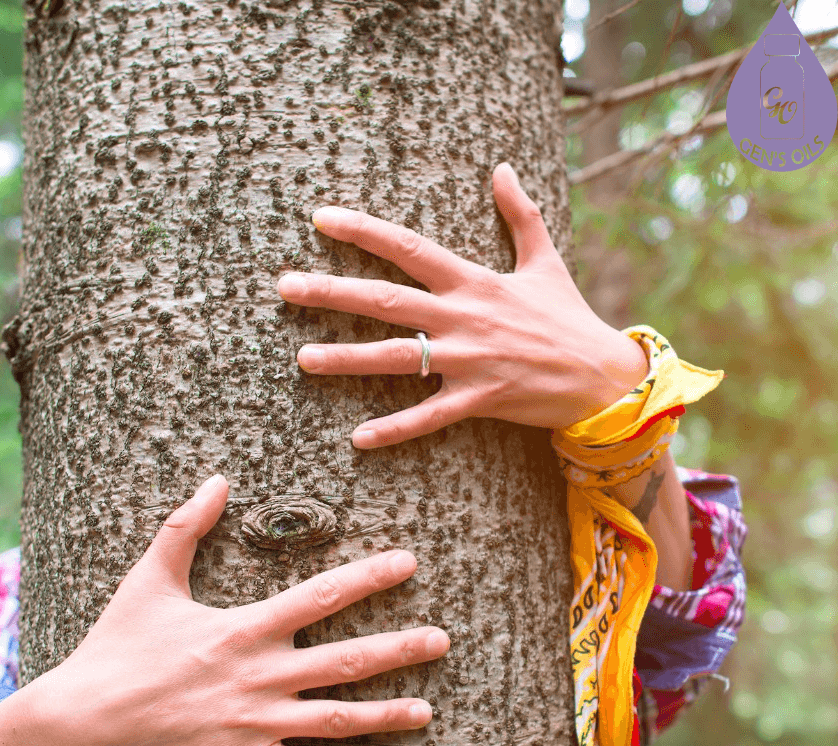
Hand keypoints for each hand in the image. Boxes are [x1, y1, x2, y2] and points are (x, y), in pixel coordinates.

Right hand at [30, 474, 448, 745]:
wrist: (82, 721)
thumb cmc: (116, 647)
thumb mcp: (148, 579)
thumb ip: (186, 527)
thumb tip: (217, 479)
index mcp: (242, 629)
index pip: (319, 597)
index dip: (368, 578)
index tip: (408, 563)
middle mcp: (257, 677)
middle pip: (345, 662)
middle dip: (399, 649)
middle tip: (442, 640)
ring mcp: (252, 724)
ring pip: (334, 720)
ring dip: (385, 715)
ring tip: (426, 709)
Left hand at [276, 162, 648, 444]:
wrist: (601, 375)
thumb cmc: (567, 317)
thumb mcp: (544, 261)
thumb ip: (520, 214)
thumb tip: (503, 167)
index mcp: (473, 281)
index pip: (408, 247)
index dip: (363, 231)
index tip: (320, 219)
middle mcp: (463, 317)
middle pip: (386, 301)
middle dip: (332, 293)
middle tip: (284, 288)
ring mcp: (468, 360)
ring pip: (397, 359)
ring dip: (347, 359)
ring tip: (302, 359)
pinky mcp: (477, 399)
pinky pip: (428, 417)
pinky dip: (394, 428)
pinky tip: (357, 438)